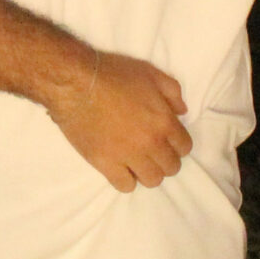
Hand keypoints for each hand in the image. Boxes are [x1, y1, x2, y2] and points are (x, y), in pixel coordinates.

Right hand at [42, 46, 192, 192]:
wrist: (75, 84)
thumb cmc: (112, 74)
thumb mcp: (149, 72)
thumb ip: (172, 91)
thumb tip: (182, 111)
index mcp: (164, 121)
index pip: (184, 147)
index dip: (177, 143)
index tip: (166, 139)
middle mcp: (151, 143)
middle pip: (171, 167)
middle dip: (165, 159)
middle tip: (151, 150)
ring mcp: (129, 156)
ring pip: (152, 180)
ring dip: (148, 172)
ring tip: (137, 162)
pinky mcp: (106, 164)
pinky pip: (126, 186)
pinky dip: (126, 180)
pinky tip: (120, 168)